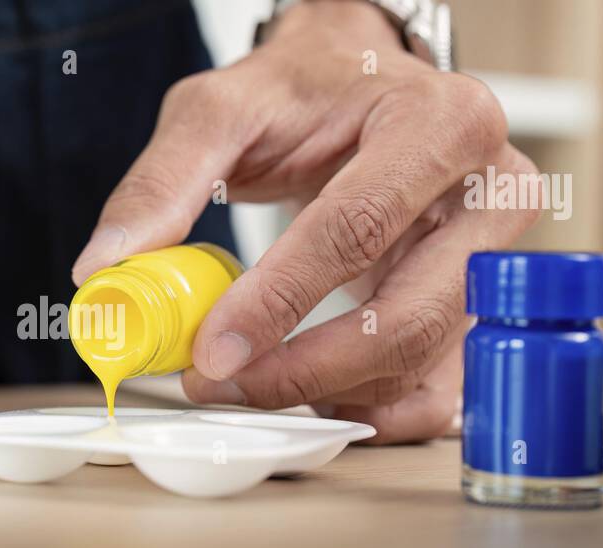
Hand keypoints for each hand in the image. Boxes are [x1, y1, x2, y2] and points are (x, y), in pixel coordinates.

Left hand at [71, 1, 538, 442]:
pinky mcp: (481, 302)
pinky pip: (438, 383)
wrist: (365, 86)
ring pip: (420, 359)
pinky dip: (372, 405)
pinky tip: (311, 395)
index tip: (212, 353)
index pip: (356, 228)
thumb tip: (104, 266)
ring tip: (245, 385)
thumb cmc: (306, 91)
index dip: (279, 302)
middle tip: (218, 384)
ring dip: (326, 391)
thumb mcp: (223, 109)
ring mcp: (498, 254)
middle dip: (303, 368)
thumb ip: (162, 180)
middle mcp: (492, 190)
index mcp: (440, 122)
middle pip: (407, 314)